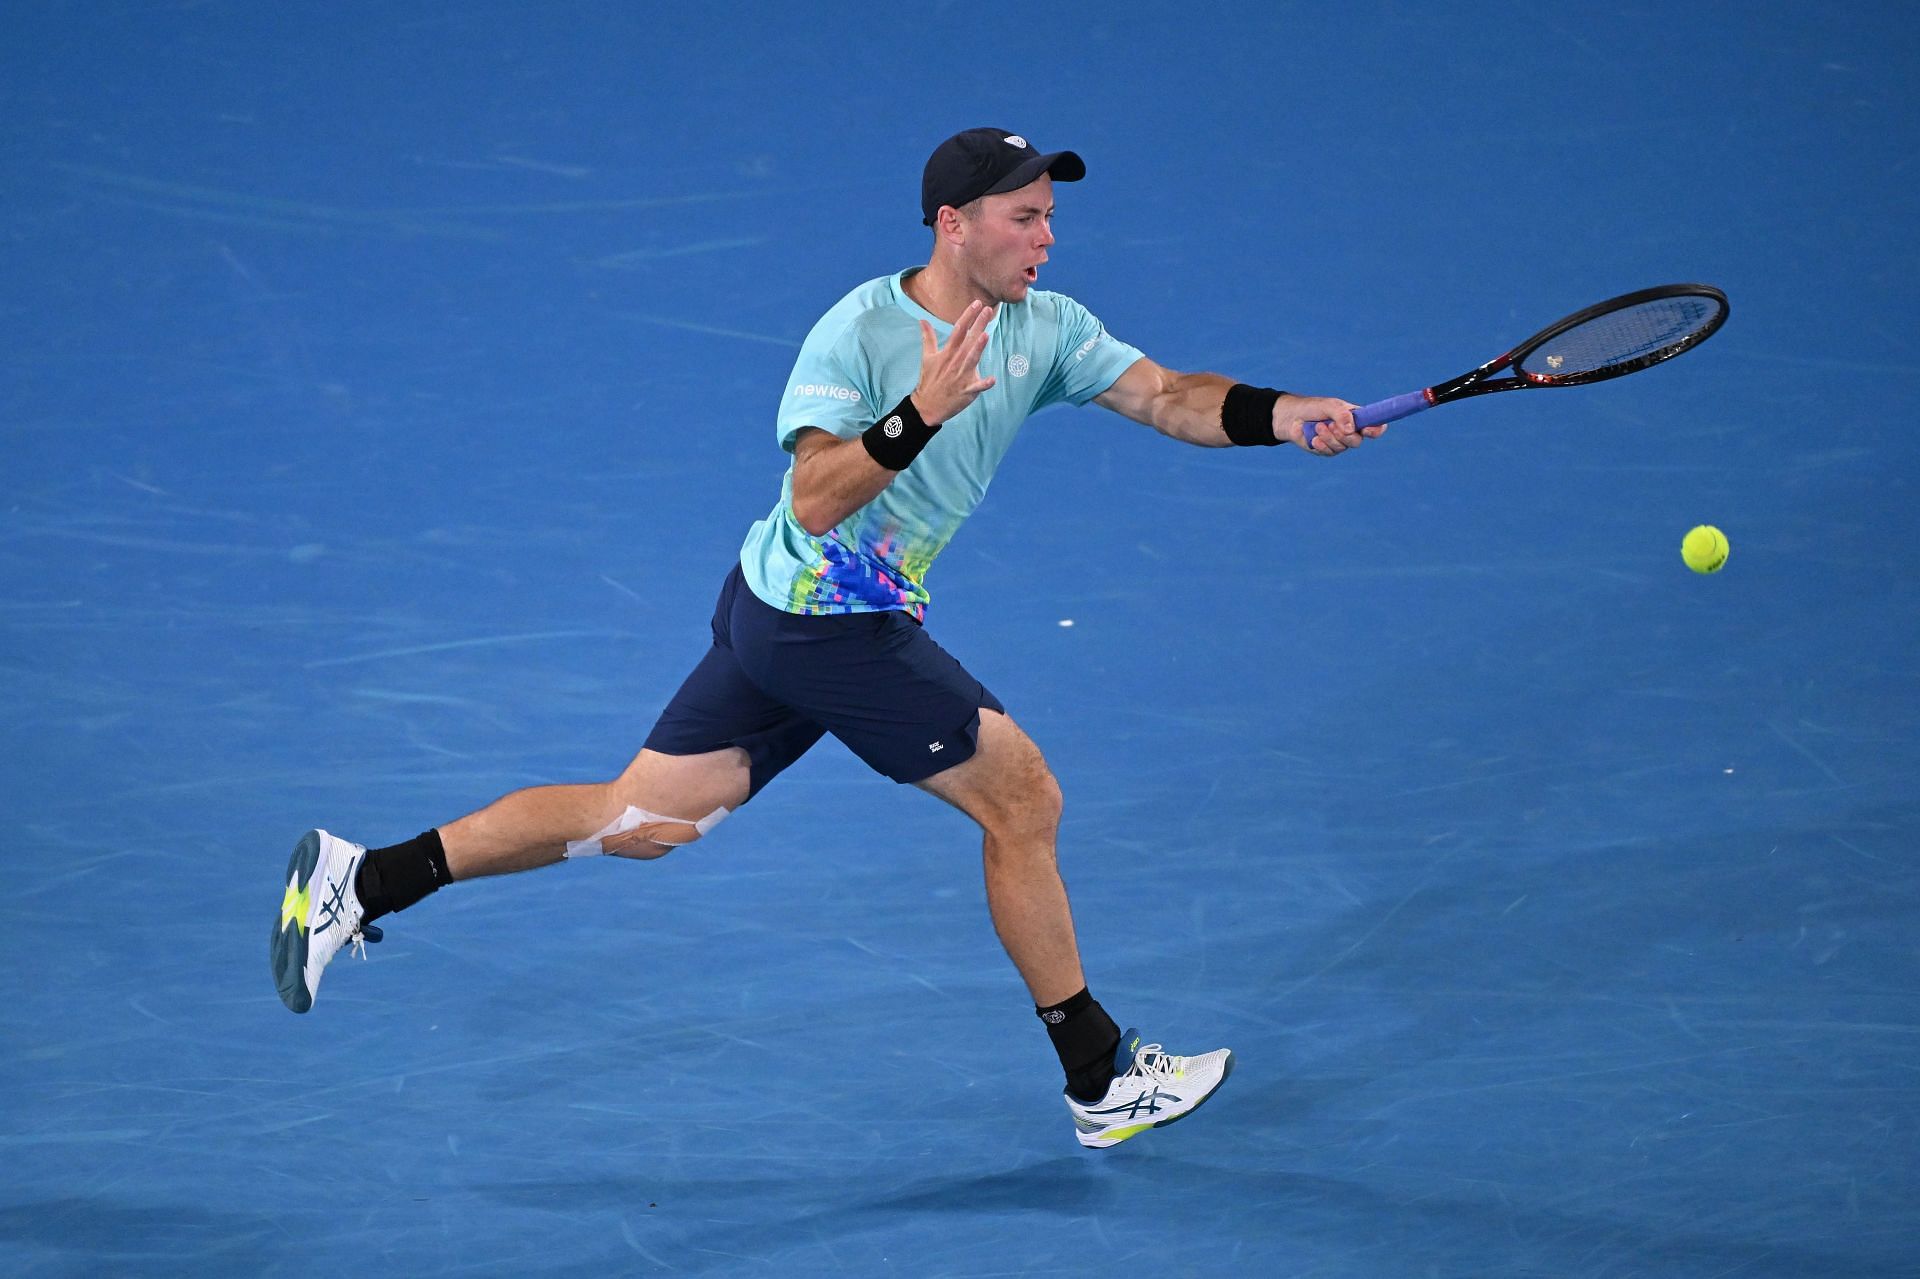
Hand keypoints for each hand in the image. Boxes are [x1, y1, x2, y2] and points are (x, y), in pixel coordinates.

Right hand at [911, 299, 996, 424]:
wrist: (927, 405)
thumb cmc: (929, 380)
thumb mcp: (927, 357)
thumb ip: (928, 337)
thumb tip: (923, 320)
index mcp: (947, 352)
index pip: (959, 330)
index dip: (968, 316)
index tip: (977, 304)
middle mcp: (955, 361)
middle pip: (968, 340)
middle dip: (978, 324)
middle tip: (988, 310)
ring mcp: (961, 376)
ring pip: (971, 360)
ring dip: (978, 348)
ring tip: (986, 335)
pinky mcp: (966, 391)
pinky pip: (976, 387)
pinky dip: (984, 384)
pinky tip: (992, 380)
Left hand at [1275, 394, 1386, 453]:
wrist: (1292, 417)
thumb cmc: (1313, 408)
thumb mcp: (1328, 406)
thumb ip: (1341, 414)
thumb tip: (1350, 429)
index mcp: (1356, 418)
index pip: (1374, 426)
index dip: (1376, 430)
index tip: (1368, 430)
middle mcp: (1350, 432)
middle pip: (1357, 441)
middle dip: (1344, 435)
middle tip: (1331, 425)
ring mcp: (1339, 442)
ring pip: (1342, 447)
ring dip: (1329, 437)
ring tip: (1318, 426)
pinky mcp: (1327, 450)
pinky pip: (1329, 452)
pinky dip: (1321, 444)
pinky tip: (1314, 438)